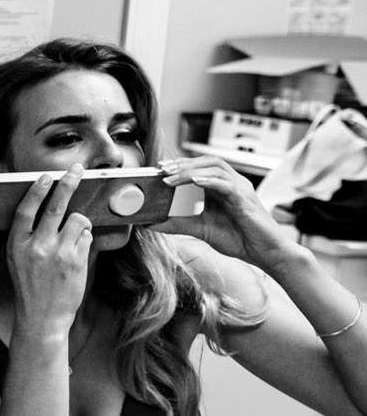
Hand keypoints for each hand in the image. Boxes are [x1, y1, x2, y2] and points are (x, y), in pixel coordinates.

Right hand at [6, 167, 92, 341]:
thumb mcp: (18, 260)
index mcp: (17, 244)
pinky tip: (77, 253)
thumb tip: (49, 210)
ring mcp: (58, 253)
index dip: (36, 190)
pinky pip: (87, 236)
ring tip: (75, 236)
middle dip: (67, 184)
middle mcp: (36, 246)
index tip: (45, 177)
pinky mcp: (76, 261)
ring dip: (80, 223)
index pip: (26, 209)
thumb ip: (28, 237)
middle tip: (76, 171)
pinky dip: (86, 239)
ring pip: (78, 220)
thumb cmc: (30, 287)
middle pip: (55, 206)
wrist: (41, 317)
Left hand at [158, 154, 295, 269]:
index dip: (181, 164)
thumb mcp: (201, 229)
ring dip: (191, 170)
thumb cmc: (240, 239)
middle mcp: (233, 184)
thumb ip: (177, 224)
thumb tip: (150, 223)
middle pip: (208, 162)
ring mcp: (241, 190)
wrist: (266, 253)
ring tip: (171, 177)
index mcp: (222, 188)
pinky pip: (228, 185)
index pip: (201, 167)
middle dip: (183, 163)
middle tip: (162, 169)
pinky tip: (196, 181)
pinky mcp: (246, 200)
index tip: (160, 168)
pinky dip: (211, 181)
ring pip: (216, 168)